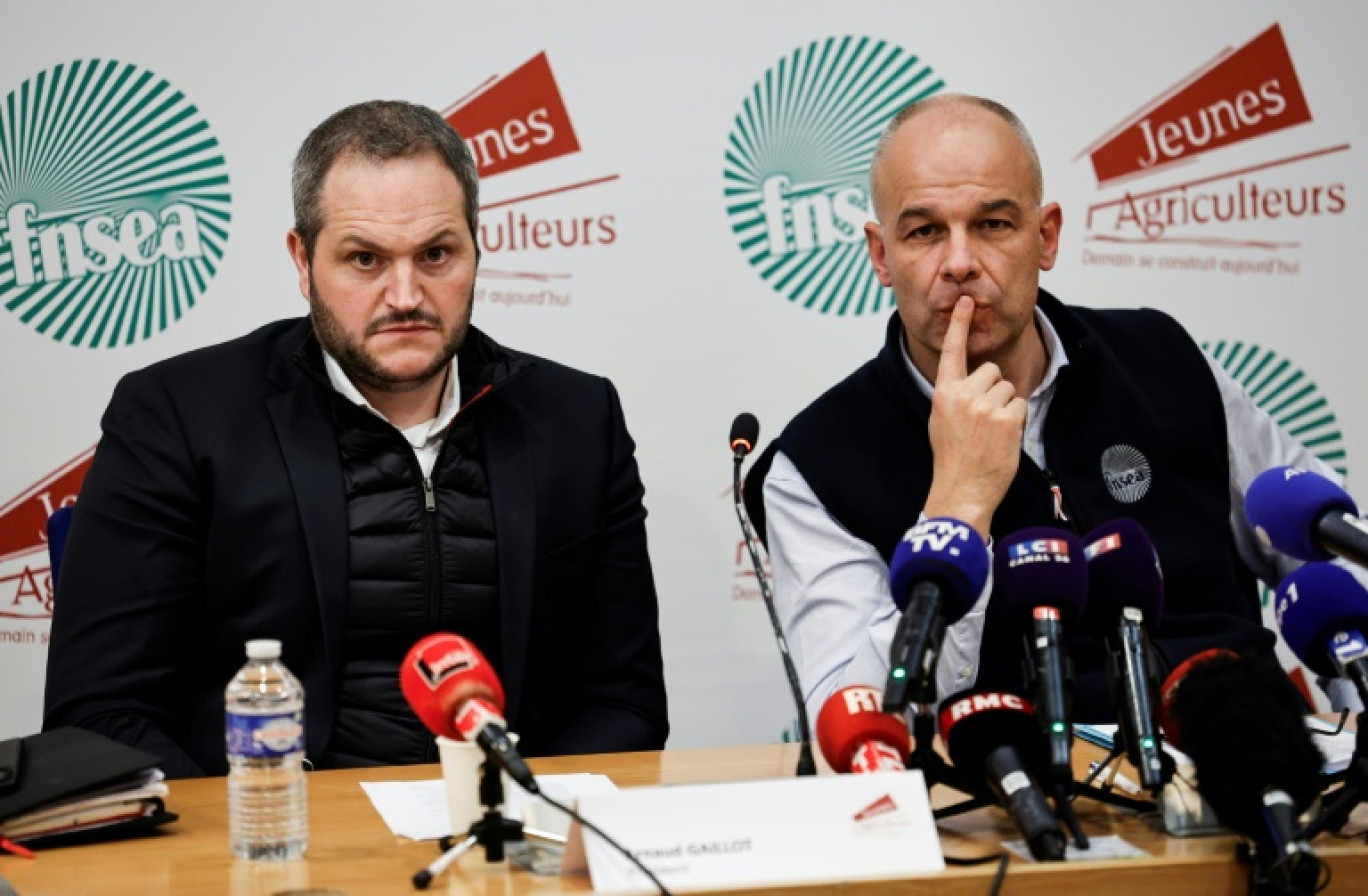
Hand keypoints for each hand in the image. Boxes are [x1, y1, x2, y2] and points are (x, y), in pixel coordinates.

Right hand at [922, 296, 1027, 538]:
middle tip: (983, 419)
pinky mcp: (1007, 419)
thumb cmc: (952, 458)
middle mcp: (963, 395)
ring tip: (991, 432)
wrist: (961, 489)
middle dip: (994, 389)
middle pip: (992, 370)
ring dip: (1006, 406)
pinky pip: (1020, 404)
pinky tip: (1002, 438)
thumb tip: (970, 380)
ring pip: (1009, 387)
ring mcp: (986, 406)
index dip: (959, 324)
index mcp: (943, 393)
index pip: (952, 351)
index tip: (966, 301)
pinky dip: (1016, 420)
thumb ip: (954, 395)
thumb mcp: (940, 420)